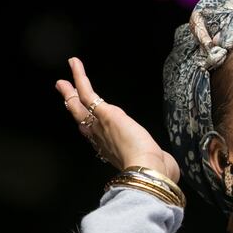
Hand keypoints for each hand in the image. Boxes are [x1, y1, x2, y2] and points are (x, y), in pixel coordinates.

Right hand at [55, 57, 180, 183]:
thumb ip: (156, 159)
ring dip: (71, 90)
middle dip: (72, 107)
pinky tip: (75, 63)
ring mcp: (100, 124)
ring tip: (63, 80)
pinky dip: (80, 76)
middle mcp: (100, 138)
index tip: (82, 123)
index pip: (94, 135)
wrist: (146, 169)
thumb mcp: (151, 161)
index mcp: (109, 150)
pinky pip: (87, 92)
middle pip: (81, 119)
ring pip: (80, 104)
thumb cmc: (153, 169)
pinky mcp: (105, 113)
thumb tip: (168, 163)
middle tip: (65, 94)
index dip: (87, 127)